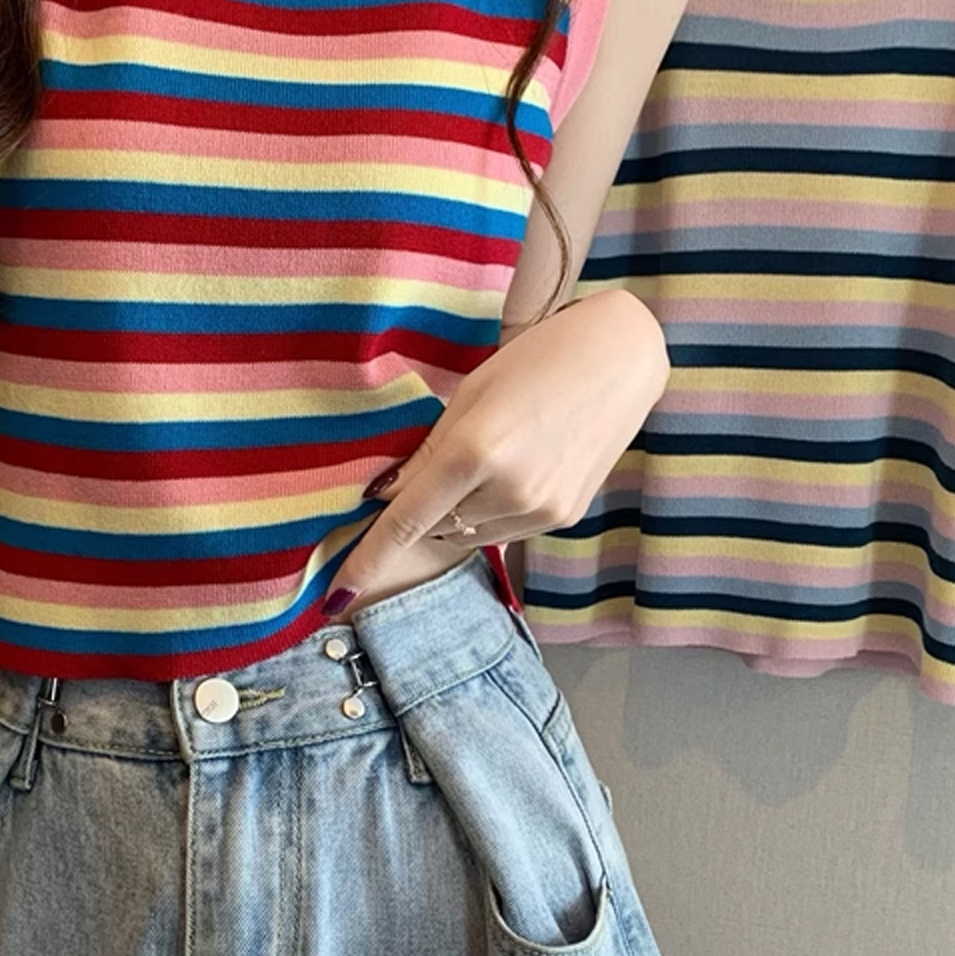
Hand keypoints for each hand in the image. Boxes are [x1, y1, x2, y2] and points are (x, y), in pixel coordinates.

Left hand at [320, 289, 671, 621]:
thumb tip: (385, 497)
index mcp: (473, 450)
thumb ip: (426, 454)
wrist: (618, 359)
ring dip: (459, 513)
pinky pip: (505, 531)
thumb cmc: (534, 362)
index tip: (336, 595)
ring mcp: (540, 509)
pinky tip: (514, 471)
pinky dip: (493, 513)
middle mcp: (508, 489)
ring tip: (488, 459)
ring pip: (469, 535)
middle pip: (435, 528)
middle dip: (423, 509)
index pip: (405, 521)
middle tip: (442, 464)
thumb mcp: (469, 395)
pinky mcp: (564, 517)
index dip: (367, 560)